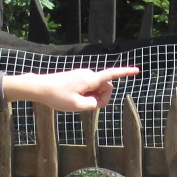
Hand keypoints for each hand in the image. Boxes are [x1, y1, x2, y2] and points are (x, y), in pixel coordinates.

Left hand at [2, 65, 138, 113]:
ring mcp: (83, 75)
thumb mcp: (77, 106)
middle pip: (106, 86)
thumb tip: (98, 100)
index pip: (111, 75)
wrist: (40, 87)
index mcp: (90, 79)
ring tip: (76, 101)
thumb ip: (93, 104)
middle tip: (86, 105)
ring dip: (93, 97)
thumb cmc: (56, 96)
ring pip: (97, 88)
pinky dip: (87, 95)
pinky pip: (90, 87)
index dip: (125, 73)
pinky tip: (73, 98)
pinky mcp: (78, 78)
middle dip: (102, 97)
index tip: (137, 70)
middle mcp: (88, 74)